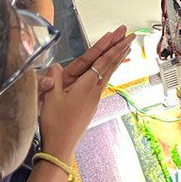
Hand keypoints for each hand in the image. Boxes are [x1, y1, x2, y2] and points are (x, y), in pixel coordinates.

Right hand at [37, 30, 134, 161]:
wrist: (61, 146)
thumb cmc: (55, 123)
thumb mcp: (50, 98)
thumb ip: (53, 80)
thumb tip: (55, 66)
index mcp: (85, 85)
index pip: (102, 61)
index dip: (113, 46)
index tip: (123, 35)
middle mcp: (94, 90)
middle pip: (110, 64)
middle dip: (120, 48)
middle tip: (131, 35)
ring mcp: (95, 97)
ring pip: (109, 73)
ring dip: (117, 59)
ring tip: (126, 48)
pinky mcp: (92, 104)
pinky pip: (104, 81)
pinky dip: (109, 71)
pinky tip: (110, 70)